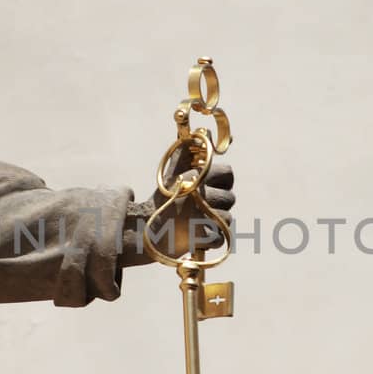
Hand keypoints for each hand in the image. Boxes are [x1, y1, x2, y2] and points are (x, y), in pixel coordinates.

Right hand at [123, 146, 235, 266]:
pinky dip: (211, 240)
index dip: (222, 181)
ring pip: (227, 219)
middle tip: (201, 208)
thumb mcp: (171, 170)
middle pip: (230, 198)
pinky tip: (198, 236)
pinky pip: (220, 238)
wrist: (142, 228)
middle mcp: (200, 194)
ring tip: (197, 222)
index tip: (210, 188)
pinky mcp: (200, 237)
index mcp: (195, 176)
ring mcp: (201, 216)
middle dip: (218, 205)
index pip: (228, 173)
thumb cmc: (162, 197)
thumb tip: (204, 132)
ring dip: (215, 223)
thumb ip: (188, 151)